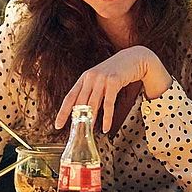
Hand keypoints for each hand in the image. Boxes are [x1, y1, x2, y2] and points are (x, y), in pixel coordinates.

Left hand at [53, 46, 172, 131]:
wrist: (133, 58)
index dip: (63, 112)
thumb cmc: (116, 71)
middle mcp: (90, 77)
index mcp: (84, 78)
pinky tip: (106, 127)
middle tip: (74, 133)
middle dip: (76, 119)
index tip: (57, 124)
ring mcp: (101, 79)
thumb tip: (85, 112)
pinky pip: (108, 104)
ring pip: (92, 104)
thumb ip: (92, 94)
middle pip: (79, 103)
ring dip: (91, 121)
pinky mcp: (113, 81)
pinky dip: (107, 117)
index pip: (70, 97)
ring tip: (89, 132)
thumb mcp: (100, 80)